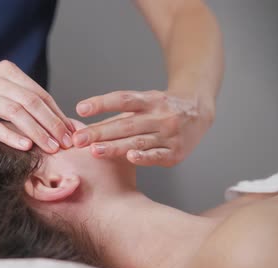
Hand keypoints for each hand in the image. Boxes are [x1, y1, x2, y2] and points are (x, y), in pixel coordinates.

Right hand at [0, 60, 74, 152]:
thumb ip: (31, 103)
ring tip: (51, 148)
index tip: (71, 132)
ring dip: (36, 132)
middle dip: (52, 124)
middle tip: (65, 143)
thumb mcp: (5, 90)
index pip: (39, 93)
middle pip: (30, 102)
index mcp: (6, 70)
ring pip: (14, 112)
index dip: (58, 114)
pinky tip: (26, 146)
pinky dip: (10, 136)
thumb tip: (67, 127)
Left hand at [72, 90, 213, 166]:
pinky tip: (130, 157)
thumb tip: (83, 128)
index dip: (102, 104)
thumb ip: (116, 115)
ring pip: (138, 141)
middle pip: (126, 124)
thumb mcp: (143, 103)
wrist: (200, 110)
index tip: (80, 108)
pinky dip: (144, 157)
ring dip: (115, 147)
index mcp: (150, 100)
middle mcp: (160, 115)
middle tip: (78, 140)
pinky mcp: (175, 152)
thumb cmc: (161, 108)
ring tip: (94, 151)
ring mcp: (169, 134)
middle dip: (100, 132)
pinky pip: (157, 155)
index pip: (123, 99)